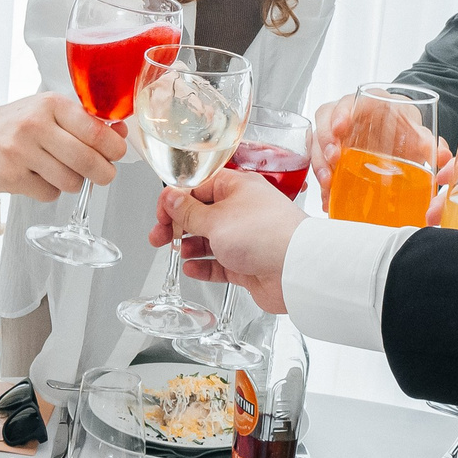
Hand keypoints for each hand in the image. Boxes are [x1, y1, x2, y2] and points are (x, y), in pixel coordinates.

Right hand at [0, 95, 125, 202]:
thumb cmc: (14, 124)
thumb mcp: (48, 111)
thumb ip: (84, 122)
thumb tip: (120, 134)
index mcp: (51, 105)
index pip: (97, 131)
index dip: (115, 148)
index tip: (115, 153)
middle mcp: (35, 125)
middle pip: (89, 161)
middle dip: (103, 173)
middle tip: (101, 173)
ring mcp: (20, 152)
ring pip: (71, 182)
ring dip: (73, 182)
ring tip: (59, 171)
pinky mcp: (9, 177)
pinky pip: (49, 194)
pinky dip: (50, 191)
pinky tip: (37, 177)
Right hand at [153, 168, 303, 312]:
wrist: (298, 270)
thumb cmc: (267, 235)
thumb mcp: (216, 220)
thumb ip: (188, 212)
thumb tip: (170, 198)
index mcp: (238, 188)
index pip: (198, 188)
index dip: (176, 200)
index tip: (160, 215)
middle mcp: (243, 210)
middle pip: (201, 215)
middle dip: (178, 226)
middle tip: (159, 237)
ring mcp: (246, 238)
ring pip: (210, 240)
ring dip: (191, 246)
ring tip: (178, 252)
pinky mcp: (249, 264)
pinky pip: (220, 264)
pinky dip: (204, 266)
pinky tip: (191, 269)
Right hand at [311, 92, 444, 187]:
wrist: (399, 132)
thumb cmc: (403, 126)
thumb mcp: (416, 131)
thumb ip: (428, 142)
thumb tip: (443, 156)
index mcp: (367, 101)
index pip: (349, 101)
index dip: (341, 113)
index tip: (341, 128)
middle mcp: (345, 113)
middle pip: (325, 120)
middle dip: (326, 140)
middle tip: (333, 158)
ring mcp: (335, 133)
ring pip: (317, 142)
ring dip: (319, 163)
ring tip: (327, 183)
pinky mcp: (330, 151)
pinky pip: (319, 162)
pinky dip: (322, 181)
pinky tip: (328, 197)